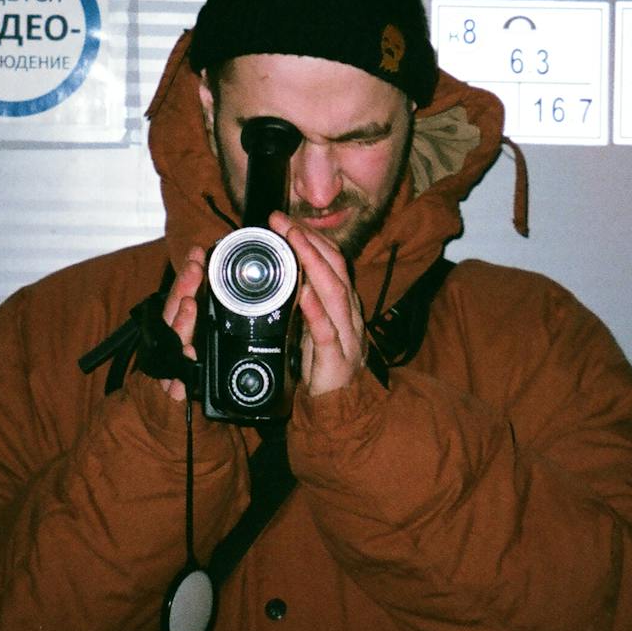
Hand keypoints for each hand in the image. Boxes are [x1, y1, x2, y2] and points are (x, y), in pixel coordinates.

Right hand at [158, 246, 206, 400]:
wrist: (165, 414)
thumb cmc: (185, 370)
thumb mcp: (196, 337)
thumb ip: (200, 309)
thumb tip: (213, 273)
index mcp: (178, 327)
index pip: (181, 294)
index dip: (189, 273)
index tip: (199, 252)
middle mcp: (170, 343)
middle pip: (174, 312)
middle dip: (184, 288)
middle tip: (195, 267)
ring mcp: (169, 367)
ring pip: (173, 342)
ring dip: (181, 322)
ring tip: (190, 304)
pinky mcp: (173, 392)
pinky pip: (177, 381)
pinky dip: (182, 368)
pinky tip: (188, 355)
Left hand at [269, 212, 365, 395]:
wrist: (342, 410)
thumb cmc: (322, 366)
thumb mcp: (312, 327)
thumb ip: (304, 302)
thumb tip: (283, 274)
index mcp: (342, 305)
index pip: (332, 261)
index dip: (310, 237)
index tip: (284, 220)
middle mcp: (348, 314)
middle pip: (335, 268)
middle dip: (309, 240)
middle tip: (282, 221)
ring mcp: (346, 336)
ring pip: (335, 292)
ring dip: (313, 263)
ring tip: (293, 242)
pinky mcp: (336, 360)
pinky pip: (327, 331)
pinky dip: (315, 310)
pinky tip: (303, 293)